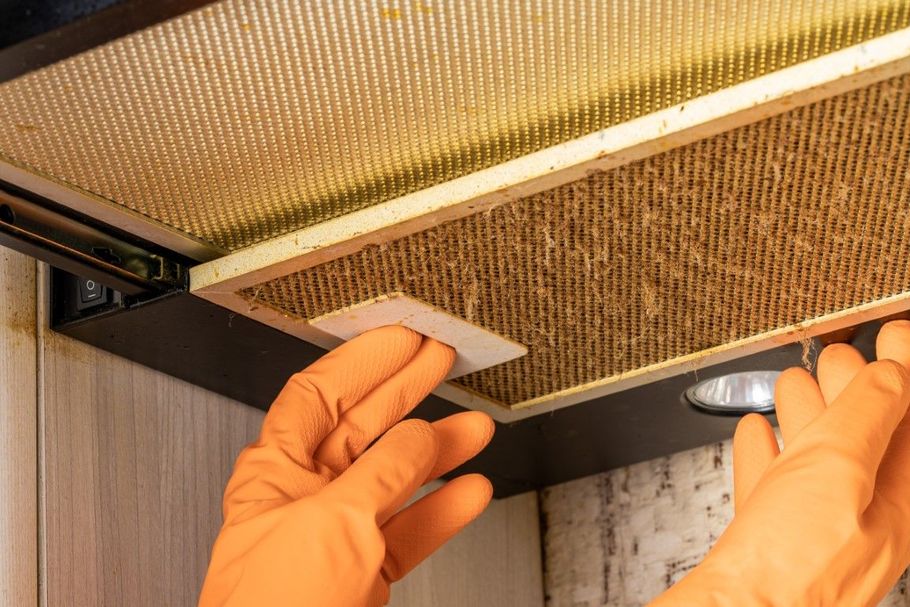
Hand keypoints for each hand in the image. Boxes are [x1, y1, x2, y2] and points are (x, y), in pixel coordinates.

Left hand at [198, 326, 494, 606]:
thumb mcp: (333, 523)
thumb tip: (420, 437)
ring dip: (438, 449)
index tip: (401, 338)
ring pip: (396, 476)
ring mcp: (337, 534)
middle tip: (441, 360)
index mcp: (276, 469)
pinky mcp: (364, 572)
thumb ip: (383, 472)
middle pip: (363, 424)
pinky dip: (443, 508)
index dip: (364, 360)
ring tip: (475, 426)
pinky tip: (469, 490)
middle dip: (406, 390)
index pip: (322, 392)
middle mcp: (305, 495)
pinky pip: (410, 527)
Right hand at [650, 320, 909, 605]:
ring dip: (807, 415)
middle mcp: (862, 520)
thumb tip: (891, 378)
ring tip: (796, 385)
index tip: (893, 333)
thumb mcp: (839, 469)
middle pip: (864, 437)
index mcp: (898, 505)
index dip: (904, 371)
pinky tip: (757, 435)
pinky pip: (774, 485)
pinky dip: (767, 453)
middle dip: (852, 388)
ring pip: (816, 459)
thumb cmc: (789, 566)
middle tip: (841, 354)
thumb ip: (867, 417)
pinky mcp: (769, 540)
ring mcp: (814, 531)